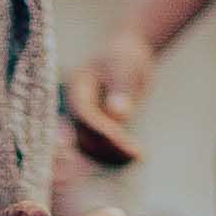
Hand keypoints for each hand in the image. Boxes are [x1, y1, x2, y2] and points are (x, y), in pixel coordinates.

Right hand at [62, 32, 155, 158]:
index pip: (83, 113)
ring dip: (113, 156)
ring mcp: (83, 121)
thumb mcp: (126, 66)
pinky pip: (100, 150)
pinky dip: (116, 156)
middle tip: (138, 153)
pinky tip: (139, 157)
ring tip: (140, 156)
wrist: (125, 58)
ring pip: (90, 148)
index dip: (100, 128)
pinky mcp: (93, 131)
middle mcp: (75, 107)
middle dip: (109, 147)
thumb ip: (122, 88)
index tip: (123, 140)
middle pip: (84, 135)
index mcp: (77, 87)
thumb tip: (119, 114)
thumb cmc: (125, 57)